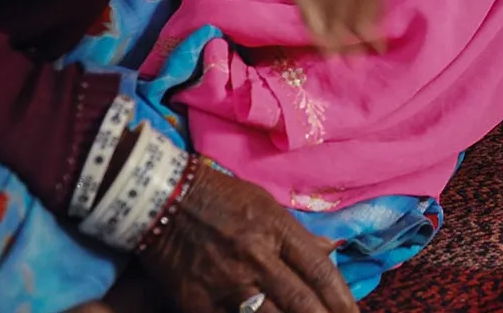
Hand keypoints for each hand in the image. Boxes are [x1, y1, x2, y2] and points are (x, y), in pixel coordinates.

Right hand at [140, 165, 356, 312]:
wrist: (162, 201)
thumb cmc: (220, 199)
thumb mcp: (266, 206)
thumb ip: (298, 234)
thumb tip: (331, 251)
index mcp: (276, 230)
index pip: (318, 271)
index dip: (341, 297)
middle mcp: (256, 259)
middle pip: (301, 301)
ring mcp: (227, 284)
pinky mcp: (200, 303)